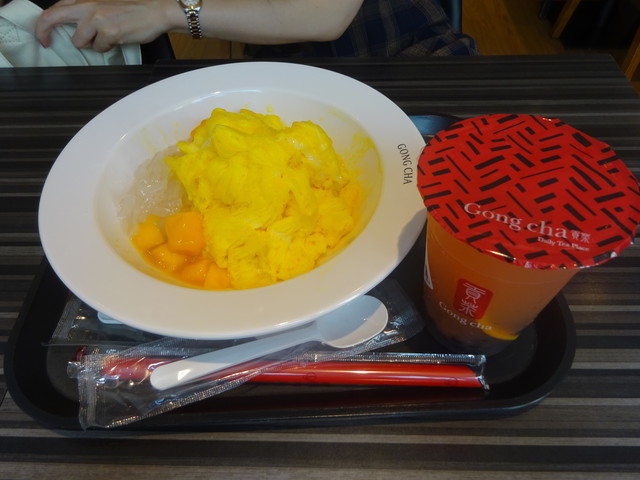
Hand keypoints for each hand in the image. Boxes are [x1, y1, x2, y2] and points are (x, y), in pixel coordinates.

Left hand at [35, 0, 177, 51]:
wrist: (157, 10)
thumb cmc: (135, 8)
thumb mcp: (105, 4)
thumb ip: (87, 12)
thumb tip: (74, 27)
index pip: (54, 8)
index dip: (44, 23)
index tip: (44, 35)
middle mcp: (87, 6)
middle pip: (53, 18)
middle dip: (45, 32)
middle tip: (46, 42)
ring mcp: (97, 19)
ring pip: (80, 41)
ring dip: (91, 44)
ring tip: (107, 37)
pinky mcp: (108, 32)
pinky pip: (99, 48)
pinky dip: (107, 48)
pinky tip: (118, 39)